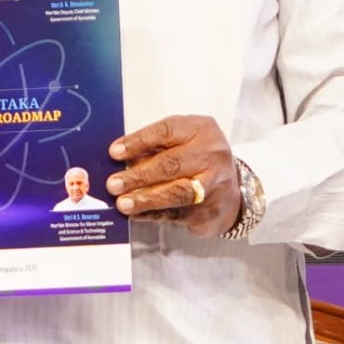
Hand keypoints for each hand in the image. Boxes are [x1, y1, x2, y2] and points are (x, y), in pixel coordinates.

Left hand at [105, 114, 238, 233]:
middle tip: (113, 184)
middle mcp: (212, 153)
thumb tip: (118, 161)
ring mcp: (215, 183)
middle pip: (172, 164)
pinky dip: (154, 214)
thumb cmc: (197, 160)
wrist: (230, 189)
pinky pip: (179, 213)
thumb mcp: (181, 142)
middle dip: (139, 175)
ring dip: (146, 199)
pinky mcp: (211, 209)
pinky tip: (137, 214)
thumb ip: (154, 148)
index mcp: (201, 129)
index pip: (166, 132)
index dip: (139, 142)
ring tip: (123, 203)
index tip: (114, 152)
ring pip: (178, 192)